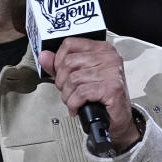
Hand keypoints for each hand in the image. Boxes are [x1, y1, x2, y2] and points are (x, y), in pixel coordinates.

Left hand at [38, 37, 140, 152]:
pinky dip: (74, 104)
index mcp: (101, 49)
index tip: (59, 73)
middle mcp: (108, 57)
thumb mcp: (80, 76)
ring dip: (68, 95)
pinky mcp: (111, 88)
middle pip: (69, 62)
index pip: (70, 44)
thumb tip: (44, 56)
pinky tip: (77, 107)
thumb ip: (60, 65)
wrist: (118, 117)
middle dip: (62, 81)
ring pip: (73, 79)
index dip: (58, 60)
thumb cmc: (102, 96)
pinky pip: (80, 93)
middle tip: (67, 91)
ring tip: (73, 101)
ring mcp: (111, 72)